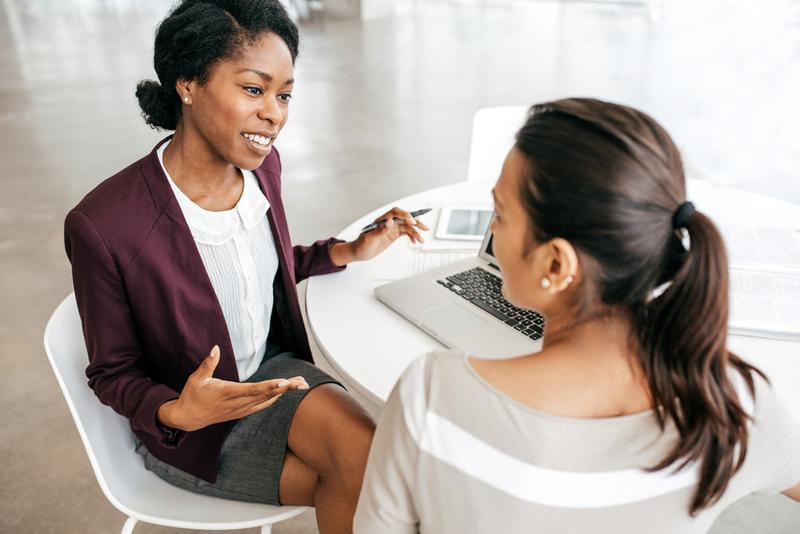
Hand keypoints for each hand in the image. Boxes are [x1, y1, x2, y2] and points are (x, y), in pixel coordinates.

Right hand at [157, 345, 308, 431]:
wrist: (188, 417)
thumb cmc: (192, 395)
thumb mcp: (196, 378)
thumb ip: (208, 364)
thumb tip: (216, 348)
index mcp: (228, 393)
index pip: (253, 389)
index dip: (270, 386)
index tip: (285, 383)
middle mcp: (238, 403)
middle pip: (267, 394)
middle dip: (286, 388)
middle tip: (303, 382)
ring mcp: (241, 409)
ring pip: (267, 400)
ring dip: (284, 392)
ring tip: (301, 383)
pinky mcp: (241, 412)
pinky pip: (262, 405)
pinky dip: (274, 398)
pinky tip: (284, 392)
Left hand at [331, 207, 430, 264]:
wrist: (358, 252)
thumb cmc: (361, 245)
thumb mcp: (369, 238)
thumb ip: (380, 230)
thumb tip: (390, 221)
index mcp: (381, 221)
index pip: (395, 213)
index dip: (405, 215)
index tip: (412, 221)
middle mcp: (387, 222)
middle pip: (404, 218)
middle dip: (415, 222)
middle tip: (424, 227)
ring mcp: (391, 228)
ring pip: (407, 227)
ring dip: (415, 232)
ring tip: (421, 239)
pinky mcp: (393, 234)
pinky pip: (405, 232)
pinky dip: (411, 236)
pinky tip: (415, 241)